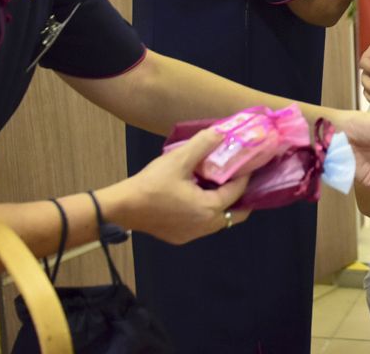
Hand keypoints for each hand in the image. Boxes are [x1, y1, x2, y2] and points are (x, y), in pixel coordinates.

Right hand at [109, 128, 250, 244]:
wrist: (122, 207)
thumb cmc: (151, 184)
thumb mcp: (179, 160)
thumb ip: (203, 144)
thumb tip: (222, 132)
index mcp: (208, 209)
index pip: (237, 192)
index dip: (244, 176)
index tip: (248, 163)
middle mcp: (205, 226)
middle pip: (235, 214)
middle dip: (241, 196)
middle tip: (240, 178)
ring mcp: (192, 234)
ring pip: (219, 220)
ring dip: (224, 204)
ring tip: (221, 184)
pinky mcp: (180, 237)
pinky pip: (203, 225)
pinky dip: (208, 211)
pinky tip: (200, 195)